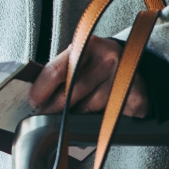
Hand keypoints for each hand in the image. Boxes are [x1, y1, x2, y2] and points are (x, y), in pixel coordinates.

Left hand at [29, 37, 148, 117]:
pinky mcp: (135, 96)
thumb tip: (35, 97)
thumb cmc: (96, 65)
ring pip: (87, 109)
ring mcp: (122, 77)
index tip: (34, 103)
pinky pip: (106, 119)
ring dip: (76, 115)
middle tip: (47, 114)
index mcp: (86, 45)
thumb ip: (59, 73)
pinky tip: (97, 115)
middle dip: (54, 108)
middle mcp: (105, 58)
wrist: (133, 66)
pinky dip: (97, 122)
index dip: (41, 90)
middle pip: (70, 94)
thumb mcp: (78, 60)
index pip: (56, 71)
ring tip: (77, 110)